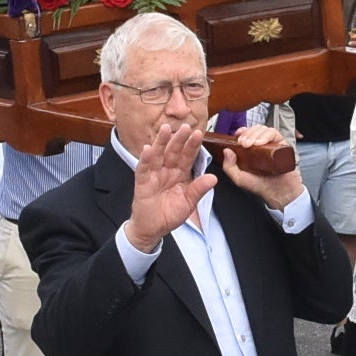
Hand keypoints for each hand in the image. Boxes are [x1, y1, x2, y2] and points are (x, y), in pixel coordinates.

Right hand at [122, 116, 215, 252]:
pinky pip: (144, 168)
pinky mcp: (142, 182)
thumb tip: (214, 178)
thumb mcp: (188, 203)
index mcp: (180, 174)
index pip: (187, 157)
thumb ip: (198, 189)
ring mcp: (154, 175)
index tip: (199, 134)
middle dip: (179, 139)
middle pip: (173, 152)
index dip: (193, 146)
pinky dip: (145, 159)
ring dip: (161, 142)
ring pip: (158, 155)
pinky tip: (147, 148)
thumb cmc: (169, 215)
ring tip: (165, 129)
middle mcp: (167, 171)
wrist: (153, 229)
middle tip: (185, 127)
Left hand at [218, 125, 305, 209]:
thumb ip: (229, 167)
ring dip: (255, 134)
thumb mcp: (239, 179)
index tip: (237, 135)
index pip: (246, 134)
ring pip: (263, 129)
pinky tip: (261, 144)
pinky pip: (274, 133)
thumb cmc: (261, 186)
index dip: (242, 131)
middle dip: (247, 134)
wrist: (278, 192)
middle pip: (254, 129)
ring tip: (252, 144)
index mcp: (250, 151)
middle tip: (243, 143)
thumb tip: (226, 151)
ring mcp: (271, 145)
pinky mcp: (281, 145)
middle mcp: (261, 146)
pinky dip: (266, 135)